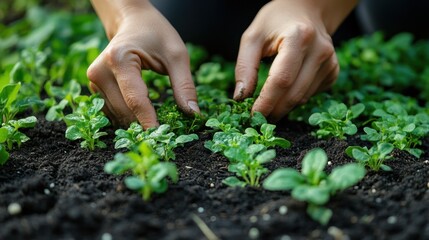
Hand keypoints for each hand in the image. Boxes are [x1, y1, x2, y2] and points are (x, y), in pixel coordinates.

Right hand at [88, 0, 198, 127]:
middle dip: (144, 124)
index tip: (162, 137)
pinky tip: (143, 114)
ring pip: (117, 114)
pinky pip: (112, 110)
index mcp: (119, 59)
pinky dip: (128, 116)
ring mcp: (93, 80)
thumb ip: (184, 86)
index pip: (135, 100)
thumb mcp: (176, 55)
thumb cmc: (156, 34)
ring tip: (156, 122)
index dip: (149, 121)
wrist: (132, 21)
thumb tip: (193, 115)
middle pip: (124, 111)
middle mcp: (100, 71)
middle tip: (166, 132)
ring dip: (136, 122)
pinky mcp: (94, 87)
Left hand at [234, 0, 356, 121]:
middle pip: (294, 93)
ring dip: (284, 107)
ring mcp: (330, 61)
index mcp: (298, 37)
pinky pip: (311, 95)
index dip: (267, 101)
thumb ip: (244, 67)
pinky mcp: (333, 70)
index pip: (281, 79)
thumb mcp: (252, 37)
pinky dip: (295, 99)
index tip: (253, 115)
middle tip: (259, 118)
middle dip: (274, 110)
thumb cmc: (275, 22)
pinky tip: (286, 91)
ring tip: (269, 107)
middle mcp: (319, 50)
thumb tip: (240, 97)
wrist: (305, 10)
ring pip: (303, 98)